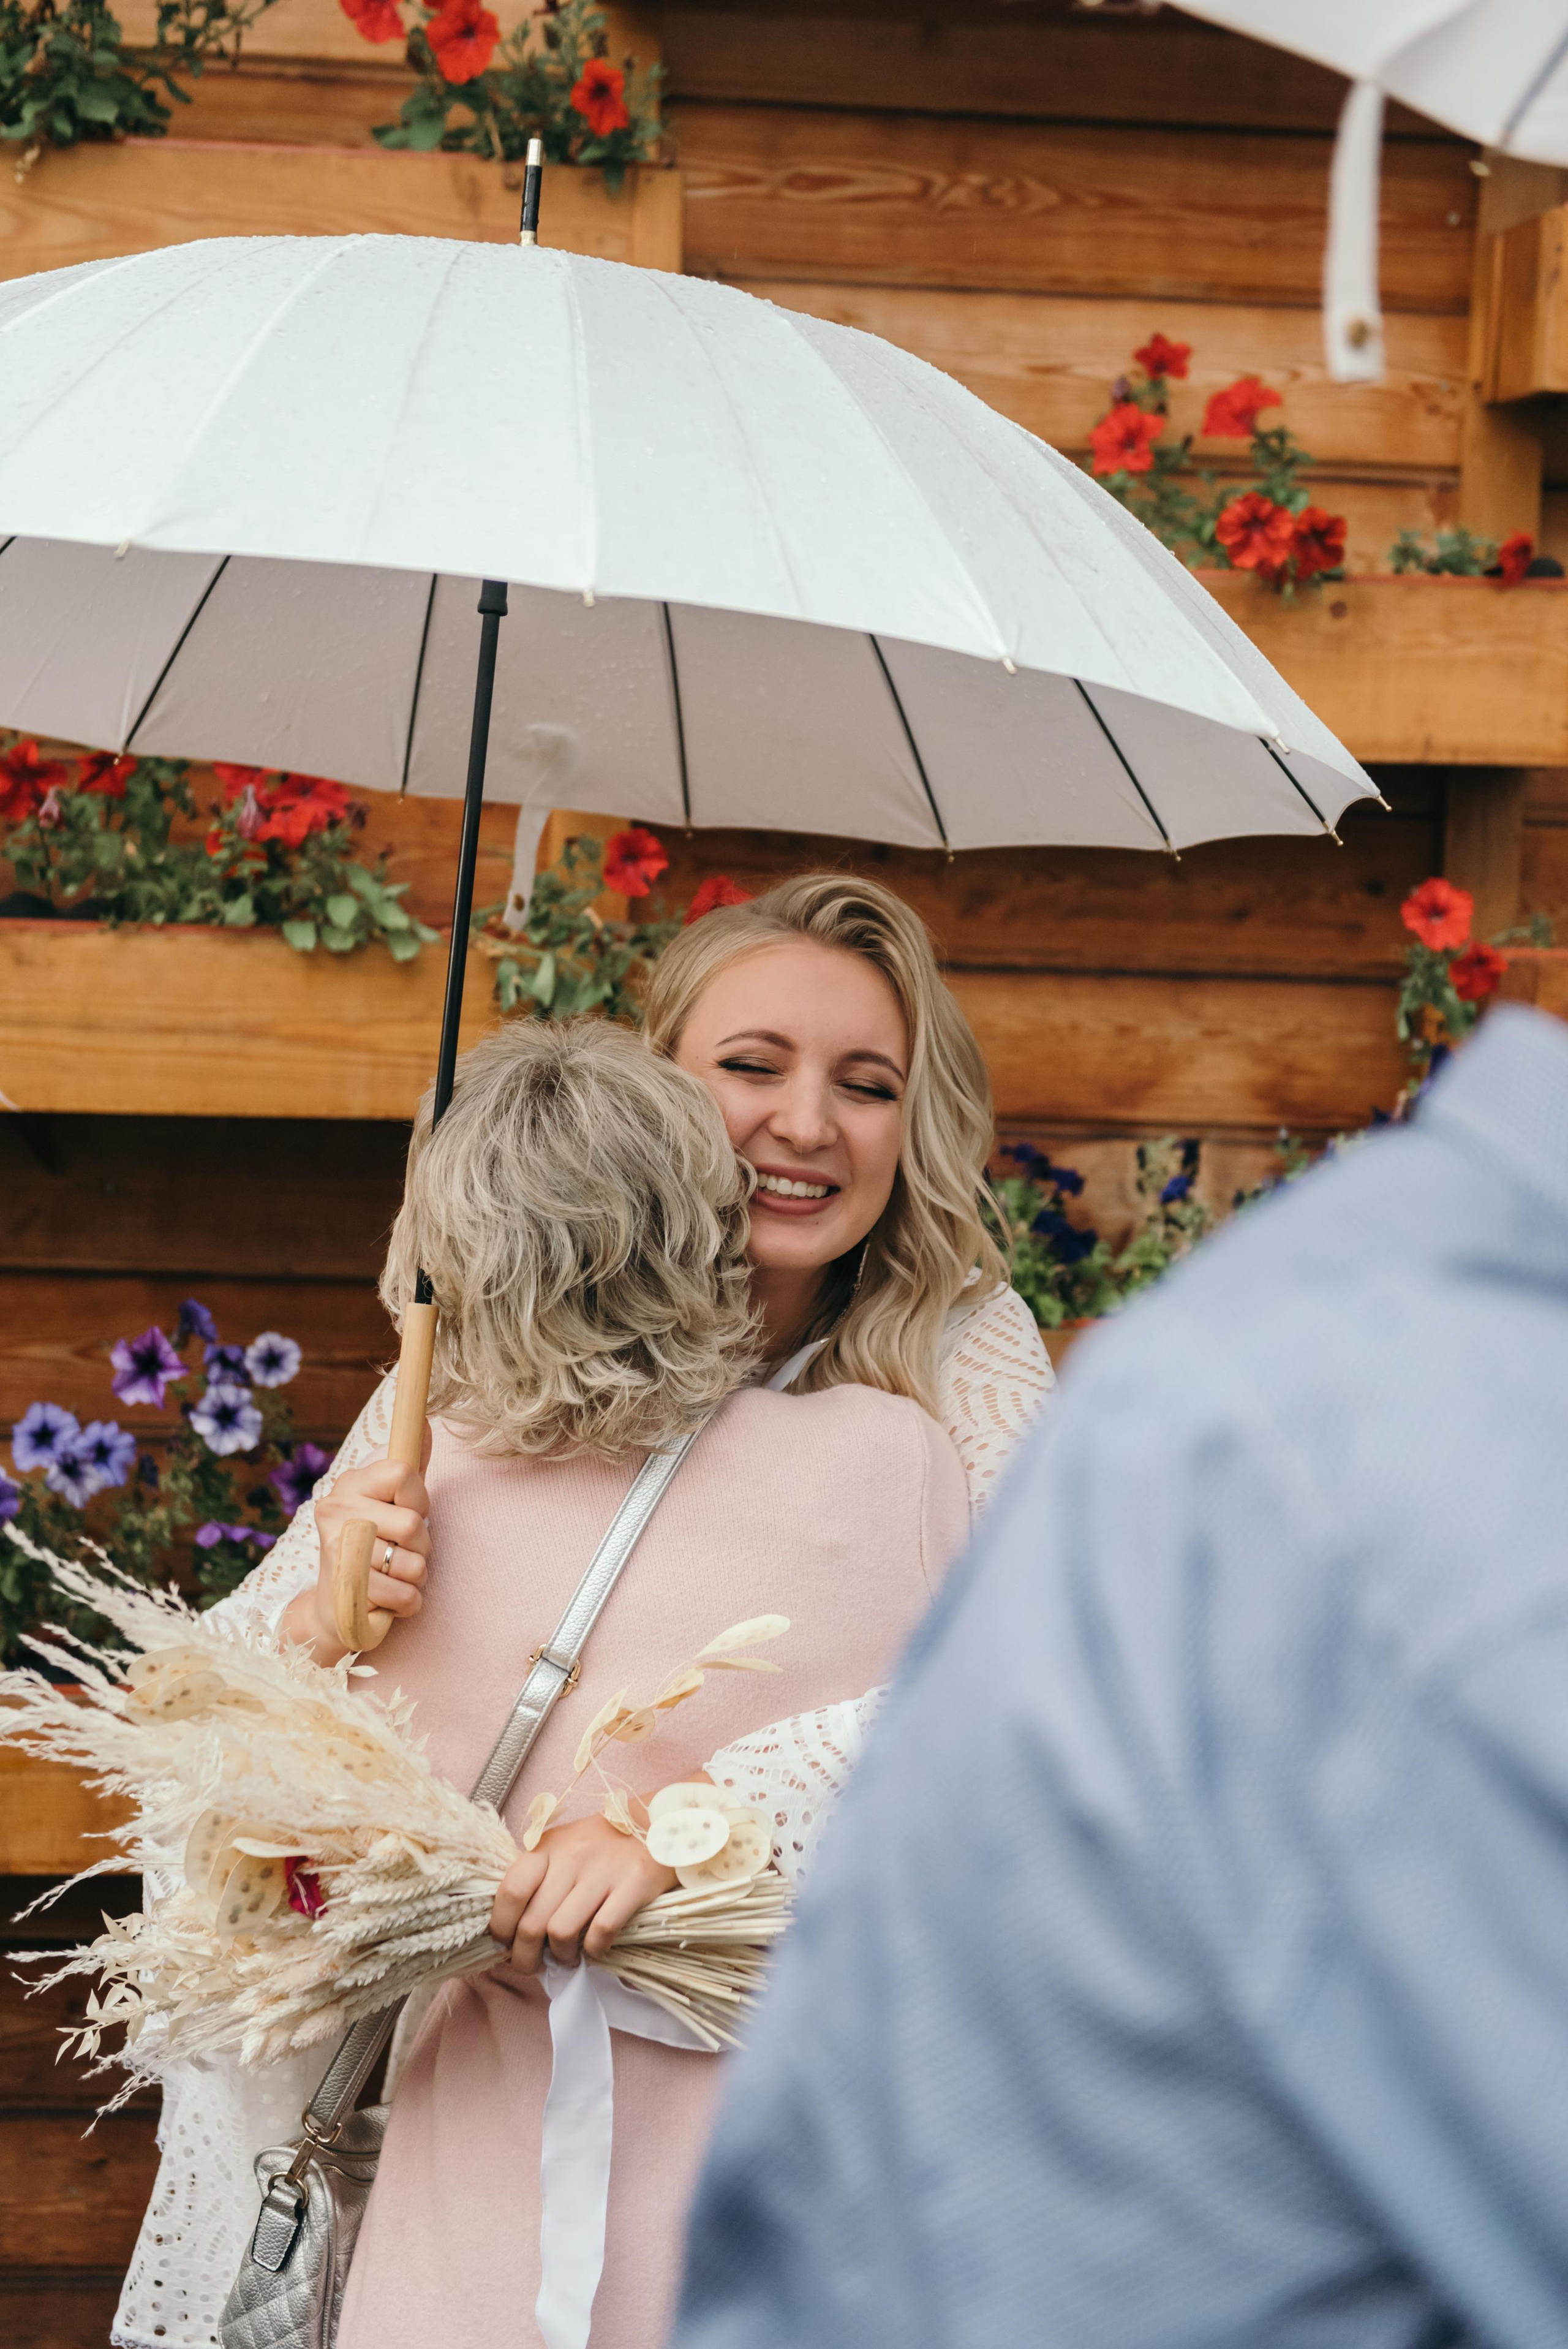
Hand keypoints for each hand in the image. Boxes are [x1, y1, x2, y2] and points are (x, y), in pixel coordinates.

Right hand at [281, 1445, 431, 1664]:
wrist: (334, 1607)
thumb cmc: (375, 1548)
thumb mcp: (392, 1504)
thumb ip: (411, 1468)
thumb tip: (426, 1422)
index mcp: (351, 1482)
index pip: (403, 1473)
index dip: (419, 1501)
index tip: (408, 1515)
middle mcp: (335, 1508)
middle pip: (413, 1524)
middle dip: (421, 1548)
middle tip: (400, 1554)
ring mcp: (335, 1547)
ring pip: (411, 1564)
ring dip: (414, 1579)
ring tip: (393, 1577)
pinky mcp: (342, 1587)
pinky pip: (403, 1595)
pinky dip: (408, 1603)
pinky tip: (389, 1599)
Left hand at [489, 1815, 676, 1974]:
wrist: (656, 1823)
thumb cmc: (601, 1843)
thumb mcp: (562, 1847)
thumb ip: (537, 1877)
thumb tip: (510, 1928)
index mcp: (547, 1847)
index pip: (510, 1891)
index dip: (502, 1927)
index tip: (506, 1944)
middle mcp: (572, 1856)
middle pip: (533, 1922)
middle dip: (527, 1956)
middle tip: (535, 1964)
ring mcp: (603, 1870)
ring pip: (561, 1932)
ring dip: (561, 1956)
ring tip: (568, 1957)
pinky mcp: (633, 1884)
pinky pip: (601, 1932)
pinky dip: (594, 1950)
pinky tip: (595, 1948)